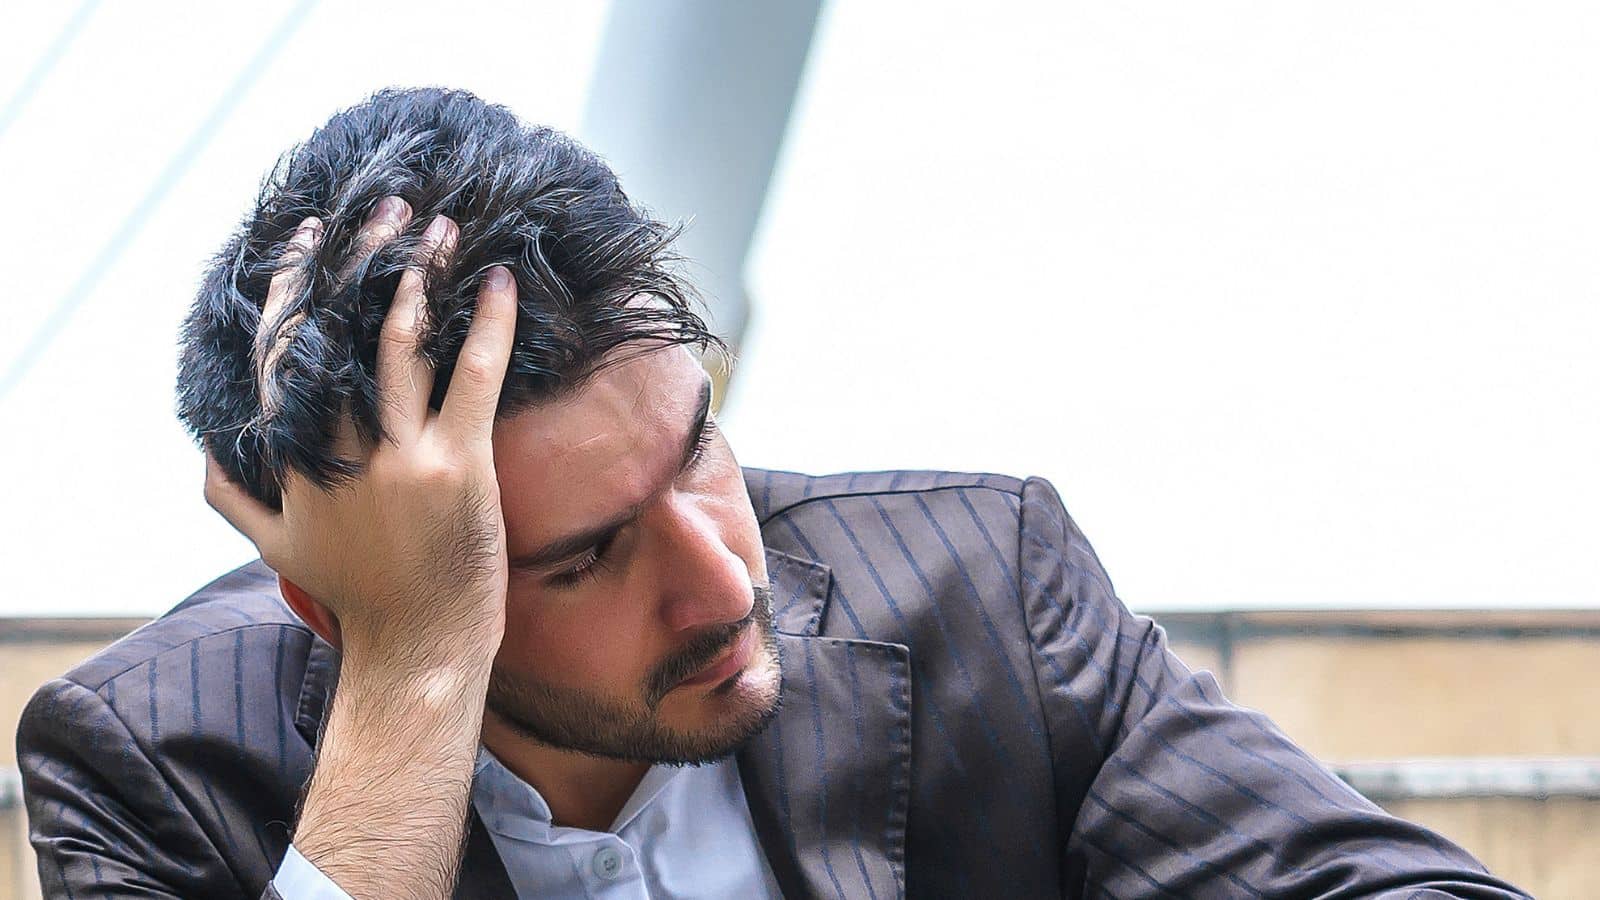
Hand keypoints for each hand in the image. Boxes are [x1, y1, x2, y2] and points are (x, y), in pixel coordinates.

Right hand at [205, 197, 518, 666]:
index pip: (281, 354)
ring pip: (398, 346)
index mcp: (292, 461)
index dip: (294, 288)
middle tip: (383, 207)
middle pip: (338, 334)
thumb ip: (231, 494)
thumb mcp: (276, 547)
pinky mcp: (458, 469)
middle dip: (358, 261)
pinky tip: (499, 283)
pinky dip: (487, 326)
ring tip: (440, 227)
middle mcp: (338, 453)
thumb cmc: (356, 595)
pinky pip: (470, 379)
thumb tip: (203, 446)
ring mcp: (398, 460)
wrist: (419, 649)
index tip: (308, 236)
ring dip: (418, 276)